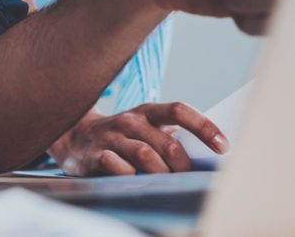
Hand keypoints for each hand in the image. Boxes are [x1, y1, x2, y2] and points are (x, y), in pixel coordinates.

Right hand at [48, 103, 226, 176]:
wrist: (71, 134)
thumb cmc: (119, 134)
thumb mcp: (143, 126)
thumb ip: (168, 135)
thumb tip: (208, 151)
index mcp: (147, 111)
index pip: (179, 110)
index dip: (204, 127)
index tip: (223, 147)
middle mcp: (130, 121)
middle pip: (167, 143)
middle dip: (183, 166)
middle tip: (189, 180)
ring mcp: (111, 137)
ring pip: (145, 156)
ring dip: (161, 174)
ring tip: (166, 184)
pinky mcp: (93, 155)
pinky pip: (116, 166)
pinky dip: (130, 176)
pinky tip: (133, 180)